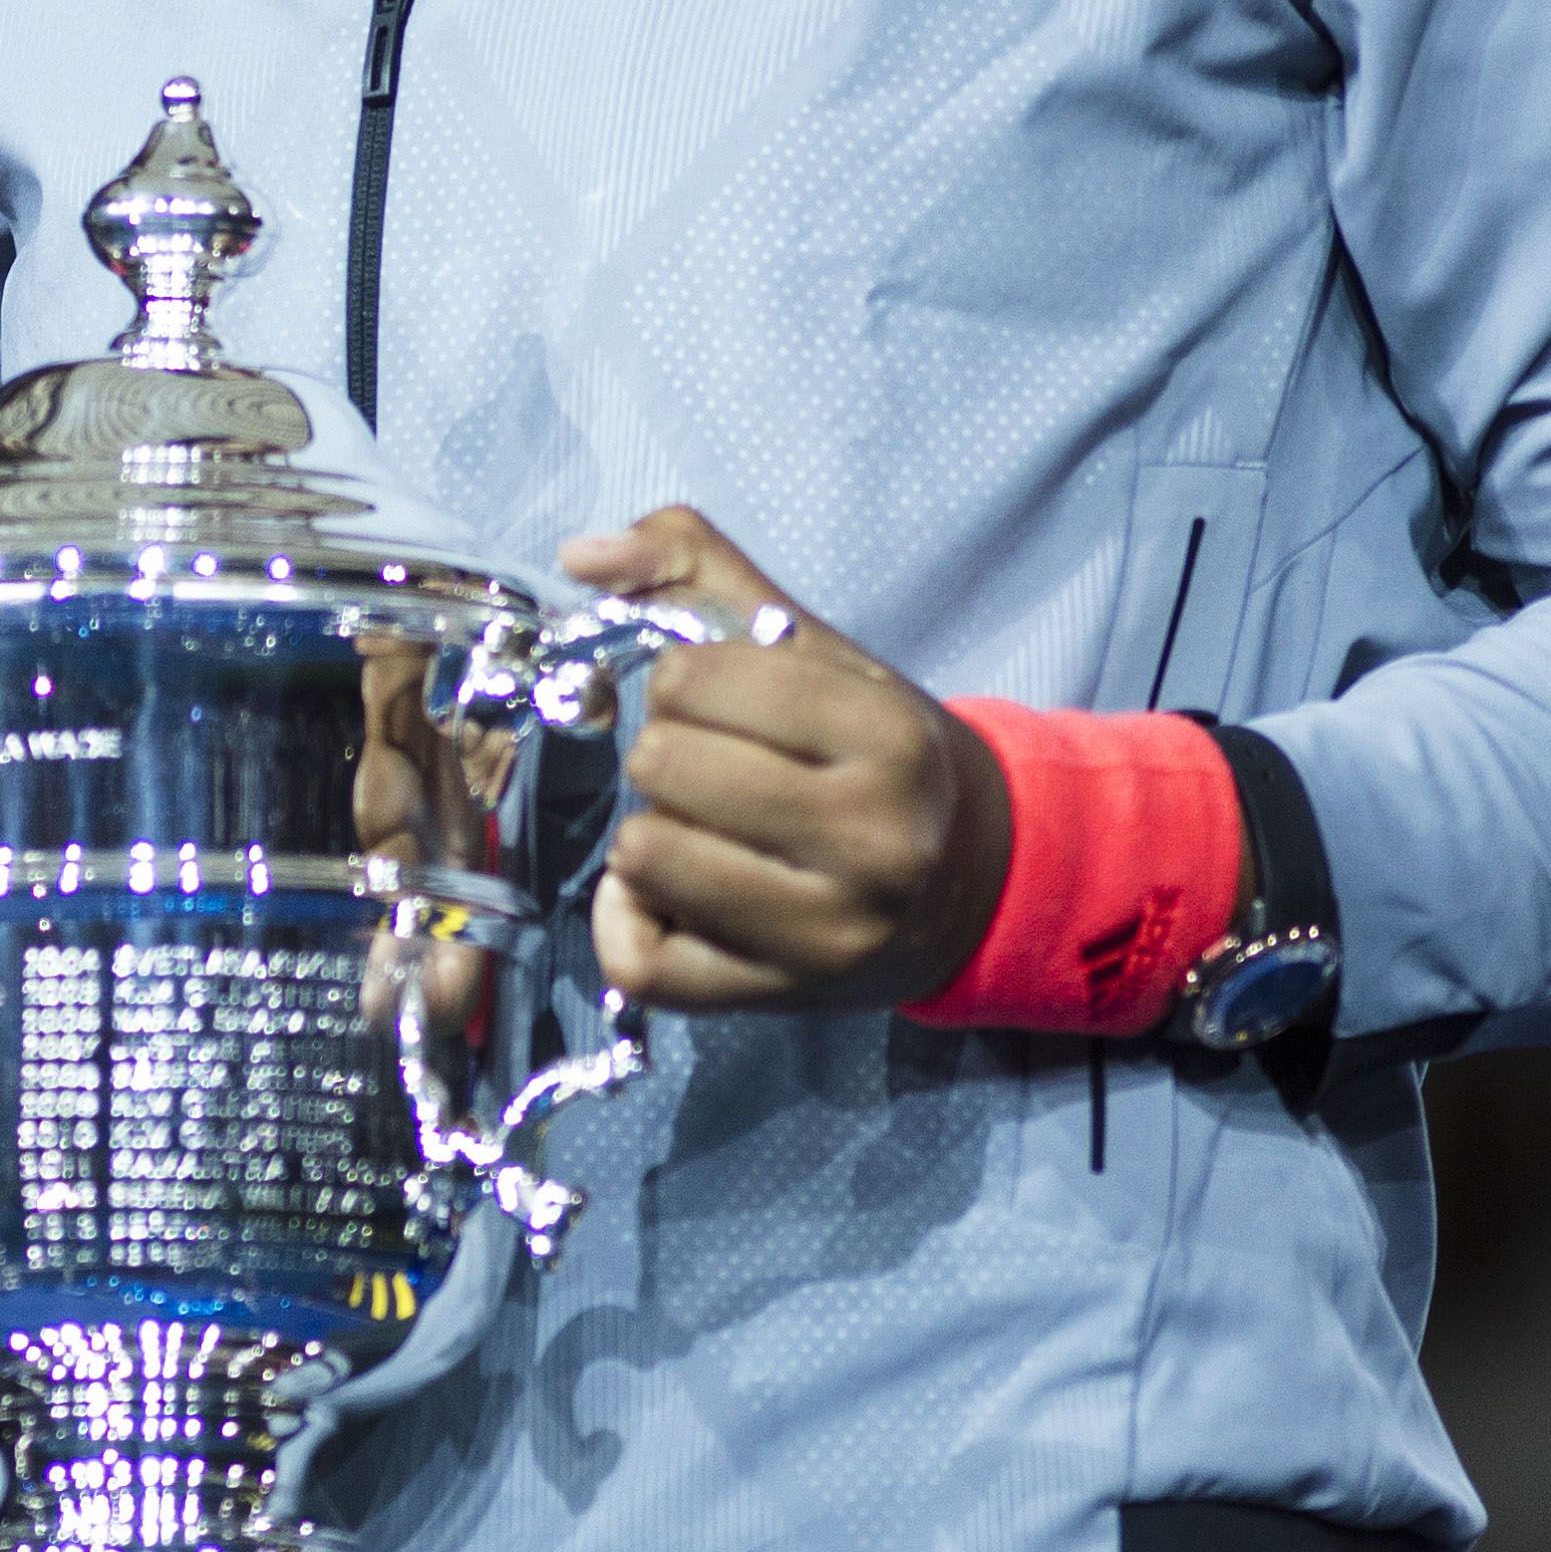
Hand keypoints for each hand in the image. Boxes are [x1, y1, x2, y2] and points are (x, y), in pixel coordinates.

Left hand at [555, 505, 1008, 1015]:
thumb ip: (698, 571)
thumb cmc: (875, 754)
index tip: (720, 703)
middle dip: (665, 754)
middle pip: (662, 764)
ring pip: (645, 855)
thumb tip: (581, 552)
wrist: (969, 883)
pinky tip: (659, 894)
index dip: (682, 680)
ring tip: (696, 830)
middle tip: (709, 770)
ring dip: (647, 834)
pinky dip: (625, 919)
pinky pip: (642, 961)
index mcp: (887, 734)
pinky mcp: (779, 998)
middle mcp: (871, 838)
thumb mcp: (817, 649)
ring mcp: (827, 931)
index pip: (695, 677)